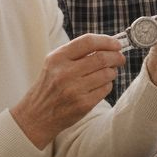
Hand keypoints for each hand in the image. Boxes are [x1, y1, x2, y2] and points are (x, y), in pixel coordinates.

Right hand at [10, 34, 125, 149]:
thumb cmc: (49, 86)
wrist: (37, 116)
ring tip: (108, 73)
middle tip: (120, 58)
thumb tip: (107, 45)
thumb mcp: (54, 64)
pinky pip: (106, 89)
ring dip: (112, 72)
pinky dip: (108, 85)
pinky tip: (101, 86)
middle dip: (116, 57)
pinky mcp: (83, 104)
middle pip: (101, 58)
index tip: (116, 44)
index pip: (88, 42)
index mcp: (57, 58)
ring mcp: (74, 90)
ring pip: (107, 74)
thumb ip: (76, 53)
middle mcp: (65, 73)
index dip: (106, 41)